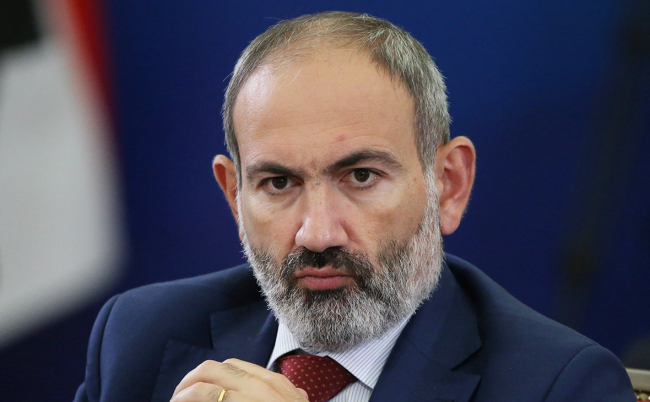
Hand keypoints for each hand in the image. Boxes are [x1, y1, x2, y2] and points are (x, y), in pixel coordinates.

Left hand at [171, 359, 308, 401]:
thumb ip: (293, 399)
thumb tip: (299, 394)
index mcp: (275, 385)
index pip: (233, 366)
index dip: (211, 375)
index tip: (200, 387)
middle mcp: (259, 388)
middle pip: (212, 370)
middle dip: (190, 380)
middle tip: (178, 397)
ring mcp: (247, 399)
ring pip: (202, 385)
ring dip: (182, 394)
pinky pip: (204, 398)